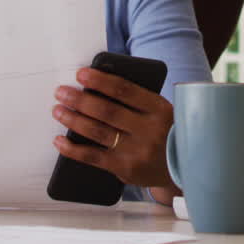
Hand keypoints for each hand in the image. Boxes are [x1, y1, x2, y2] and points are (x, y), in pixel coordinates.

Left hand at [52, 68, 174, 189]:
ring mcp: (136, 151)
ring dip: (73, 119)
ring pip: (97, 131)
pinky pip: (93, 157)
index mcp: (159, 108)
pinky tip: (59, 140)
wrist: (185, 166)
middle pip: (106, 110)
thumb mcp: (162, 111)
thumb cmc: (166, 131)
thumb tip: (99, 84)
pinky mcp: (125, 168)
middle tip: (61, 92)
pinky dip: (73, 149)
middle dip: (79, 99)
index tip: (81, 74)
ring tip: (57, 110)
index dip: (100, 81)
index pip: (125, 90)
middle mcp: (148, 129)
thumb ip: (138, 99)